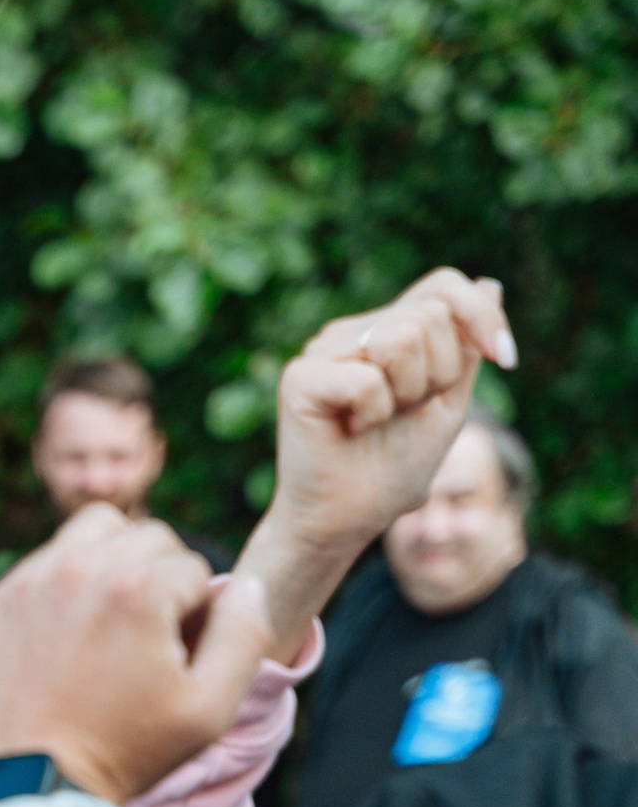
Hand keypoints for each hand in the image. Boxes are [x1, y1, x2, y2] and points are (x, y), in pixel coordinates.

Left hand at [0, 512, 272, 804]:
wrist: (36, 786)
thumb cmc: (127, 752)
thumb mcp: (209, 709)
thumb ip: (244, 636)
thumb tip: (247, 584)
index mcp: (136, 589)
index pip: (195, 569)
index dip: (197, 617)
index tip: (174, 660)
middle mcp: (80, 568)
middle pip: (151, 538)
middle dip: (162, 581)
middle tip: (149, 639)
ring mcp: (34, 580)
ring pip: (98, 530)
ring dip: (117, 561)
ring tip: (115, 618)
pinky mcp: (2, 597)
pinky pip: (51, 557)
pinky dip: (70, 580)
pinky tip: (73, 630)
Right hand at [242, 267, 516, 651]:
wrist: (346, 522)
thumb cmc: (391, 471)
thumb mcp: (448, 404)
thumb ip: (467, 349)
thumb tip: (490, 285)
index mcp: (386, 331)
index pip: (442, 286)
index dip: (480, 316)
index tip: (505, 359)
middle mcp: (352, 332)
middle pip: (430, 314)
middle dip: (439, 374)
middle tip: (405, 413)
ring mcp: (323, 350)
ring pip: (402, 338)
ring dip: (407, 394)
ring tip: (377, 421)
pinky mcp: (301, 377)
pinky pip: (367, 378)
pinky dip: (373, 413)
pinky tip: (350, 432)